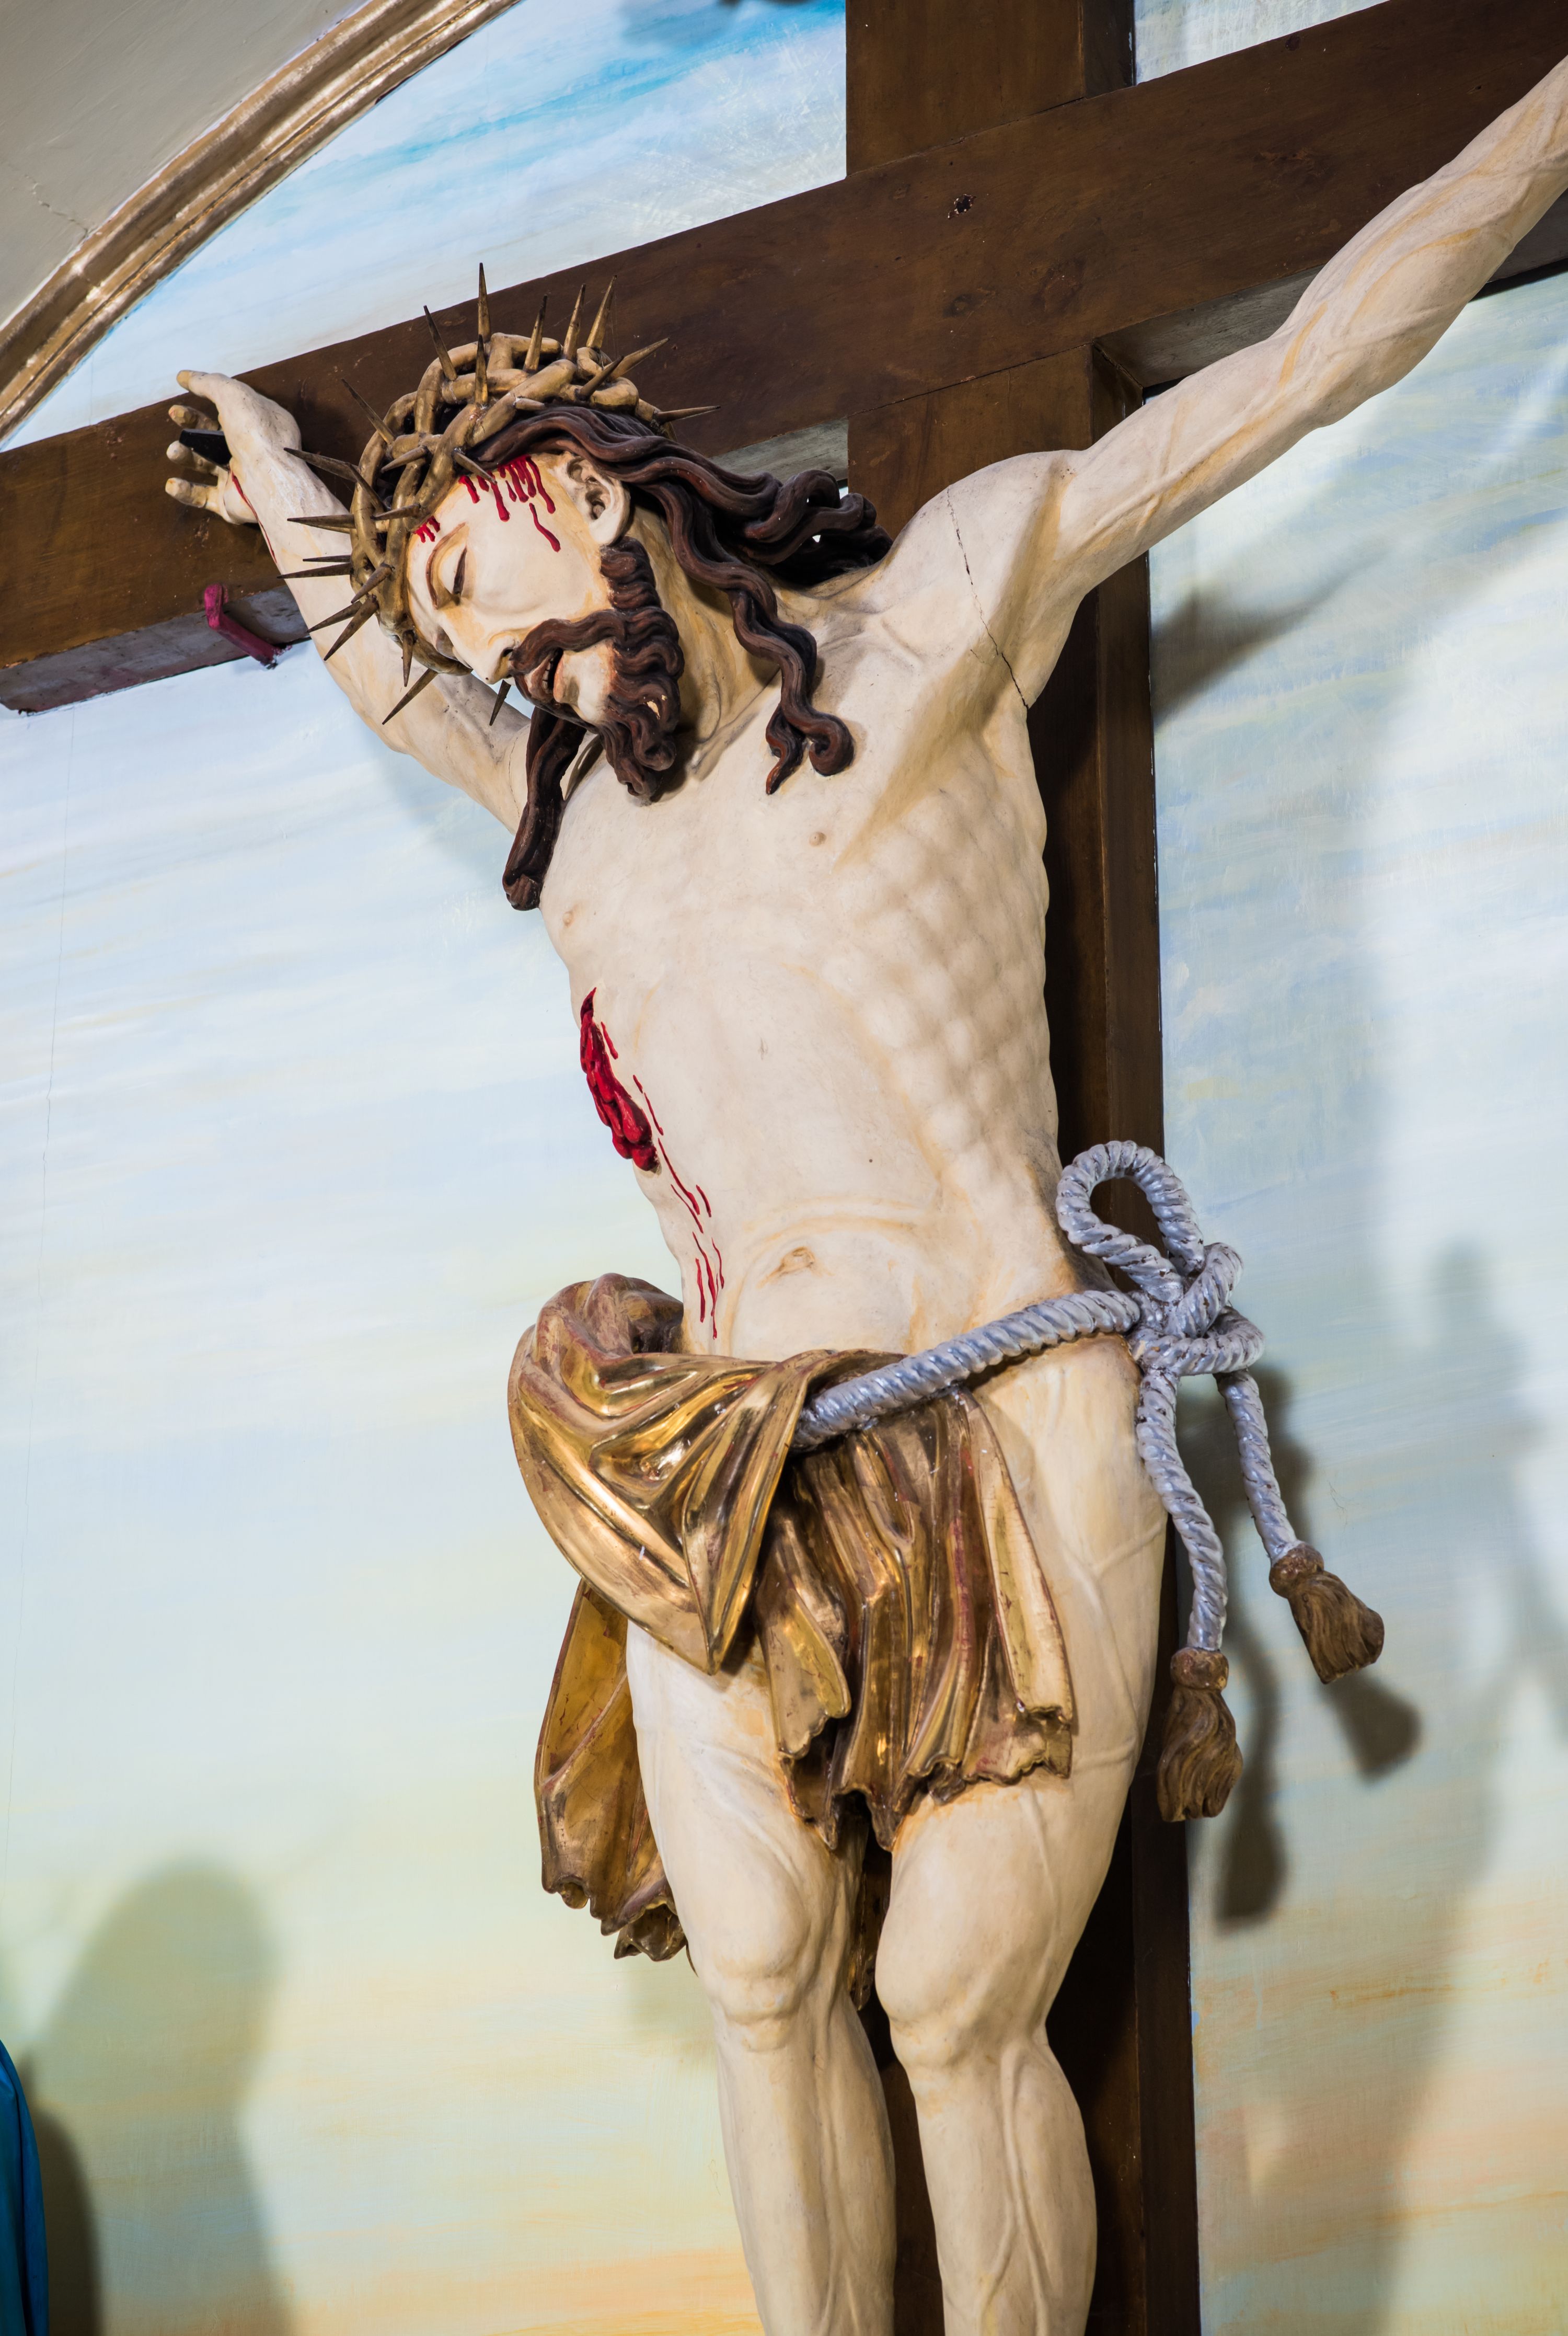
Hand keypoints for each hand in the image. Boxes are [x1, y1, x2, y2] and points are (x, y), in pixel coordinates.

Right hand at [162, 369, 301, 526]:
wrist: (269, 481)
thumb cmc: (256, 435)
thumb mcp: (233, 395)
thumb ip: (209, 383)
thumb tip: (186, 376)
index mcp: (260, 424)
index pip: (231, 406)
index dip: (207, 393)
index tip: (183, 383)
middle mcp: (252, 451)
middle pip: (215, 434)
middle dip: (191, 423)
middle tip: (174, 413)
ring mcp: (241, 477)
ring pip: (206, 464)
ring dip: (185, 455)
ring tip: (173, 451)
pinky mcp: (231, 502)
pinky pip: (204, 497)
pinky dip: (186, 491)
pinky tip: (172, 484)